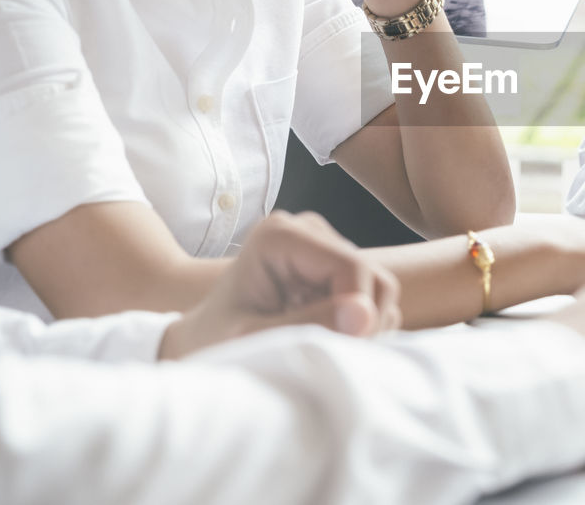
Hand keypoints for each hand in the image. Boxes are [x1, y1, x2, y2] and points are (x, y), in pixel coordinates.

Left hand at [160, 211, 400, 358]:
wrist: (203, 341)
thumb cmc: (216, 341)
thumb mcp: (253, 339)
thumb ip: (307, 326)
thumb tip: (365, 316)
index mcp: (280, 235)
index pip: (351, 269)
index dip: (358, 314)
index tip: (338, 350)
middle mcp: (308, 229)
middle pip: (373, 277)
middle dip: (364, 323)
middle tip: (332, 354)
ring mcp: (326, 245)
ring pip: (380, 288)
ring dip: (364, 327)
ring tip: (324, 346)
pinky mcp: (337, 265)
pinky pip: (374, 297)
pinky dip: (362, 325)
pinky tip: (326, 335)